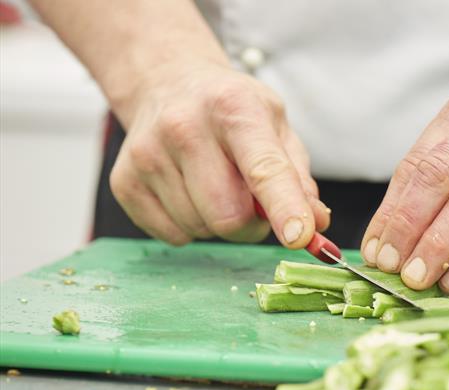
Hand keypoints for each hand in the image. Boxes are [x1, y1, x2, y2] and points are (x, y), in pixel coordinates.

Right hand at [109, 60, 329, 245]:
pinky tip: (188, 191)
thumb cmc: (232, 111)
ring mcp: (148, 154)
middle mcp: (185, 126)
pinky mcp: (124, 181)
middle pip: (228, 216)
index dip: (285, 207)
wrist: (169, 85)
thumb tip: (316, 224)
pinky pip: (172, 235)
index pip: (265, 169)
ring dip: (218, 222)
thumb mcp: (275, 127)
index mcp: (235, 107)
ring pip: (200, 229)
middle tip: (252, 203)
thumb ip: (298, 178)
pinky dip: (189, 226)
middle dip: (250, 224)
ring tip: (215, 185)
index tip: (299, 237)